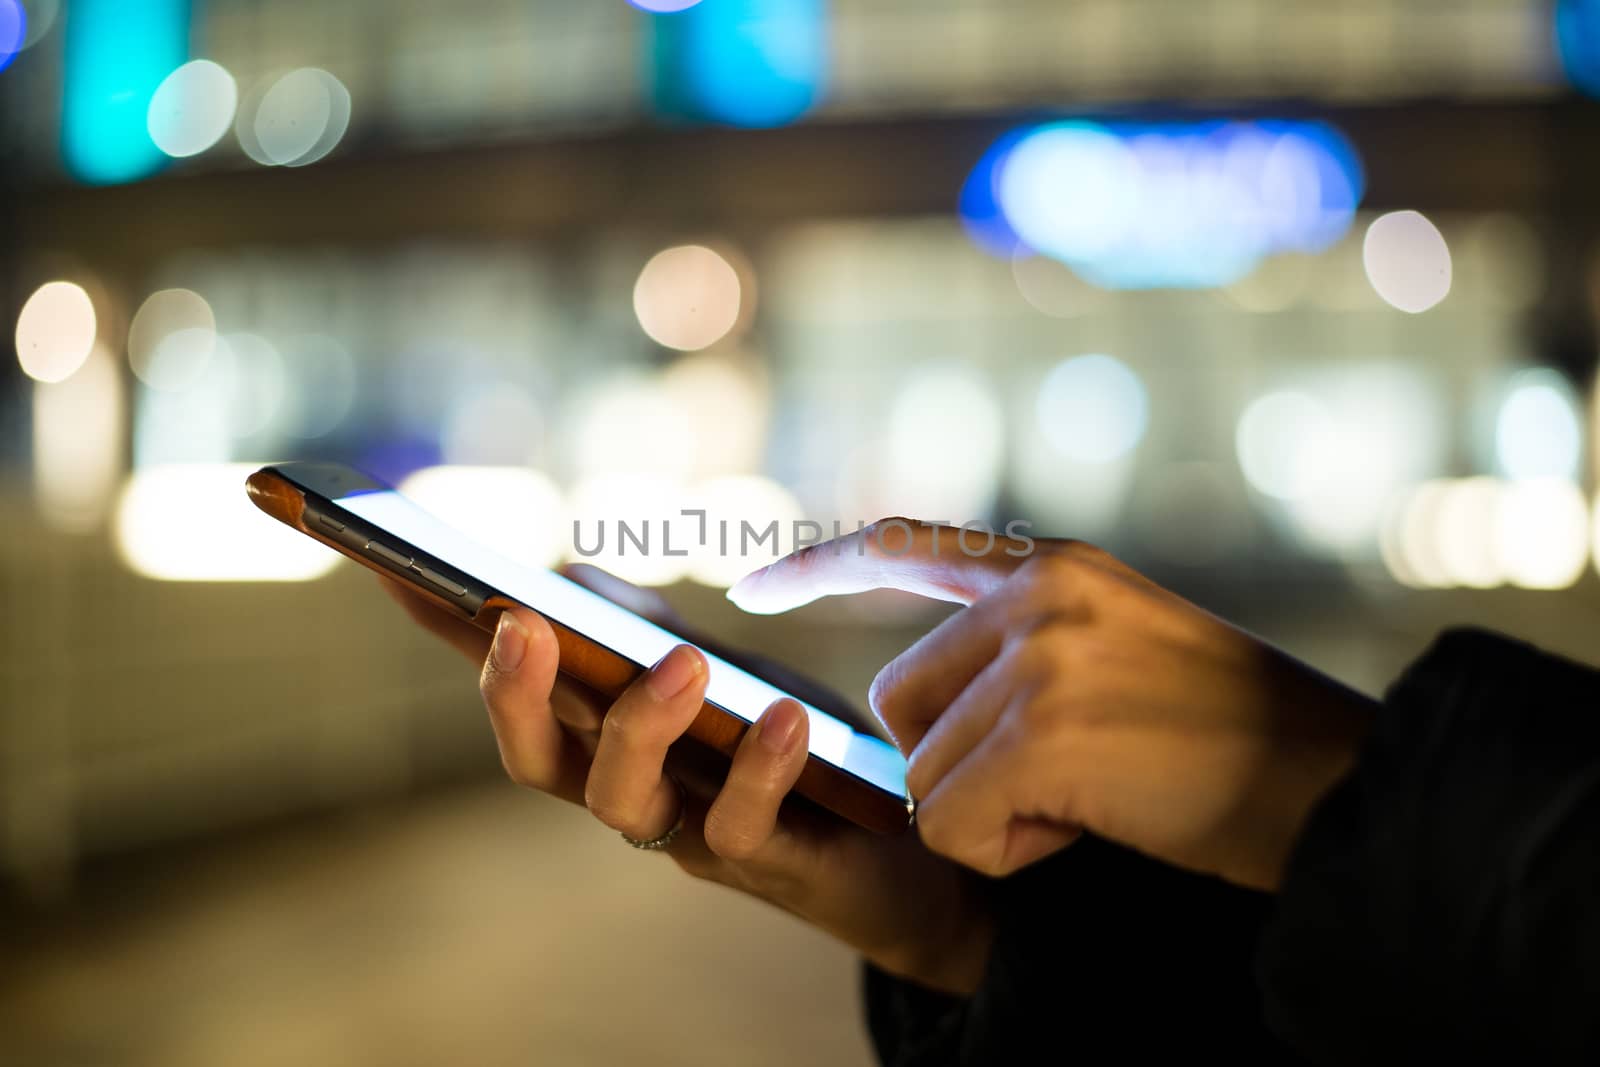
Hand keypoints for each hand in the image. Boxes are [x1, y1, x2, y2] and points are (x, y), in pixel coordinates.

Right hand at [382, 567, 991, 993]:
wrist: (896, 848)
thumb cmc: (789, 749)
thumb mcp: (719, 669)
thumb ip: (643, 630)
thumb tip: (567, 573)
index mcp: (606, 736)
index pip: (513, 682)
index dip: (447, 630)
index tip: (390, 562)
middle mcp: (628, 787)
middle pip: (535, 759)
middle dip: (512, 694)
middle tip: (520, 621)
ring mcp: (688, 831)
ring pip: (621, 801)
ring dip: (641, 726)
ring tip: (683, 663)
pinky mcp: (766, 862)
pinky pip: (743, 826)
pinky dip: (758, 771)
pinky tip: (782, 717)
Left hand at [728, 521, 1376, 890]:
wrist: (1334, 785)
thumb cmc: (1233, 738)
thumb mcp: (1123, 650)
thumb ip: (1030, 645)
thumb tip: (924, 698)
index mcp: (1056, 568)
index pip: (909, 547)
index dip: (823, 565)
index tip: (753, 585)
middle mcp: (1039, 597)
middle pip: (899, 700)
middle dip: (953, 762)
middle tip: (1062, 780)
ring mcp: (1040, 660)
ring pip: (923, 773)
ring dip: (992, 813)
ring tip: (1092, 799)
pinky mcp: (1042, 733)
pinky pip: (950, 825)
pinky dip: (1007, 851)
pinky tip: (1087, 827)